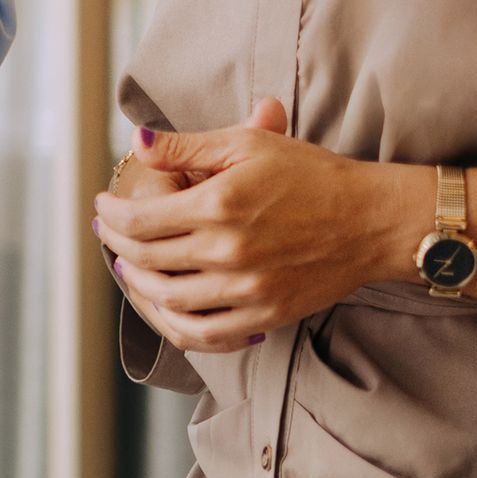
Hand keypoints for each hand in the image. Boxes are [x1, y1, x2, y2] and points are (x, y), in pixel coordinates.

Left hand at [91, 99, 432, 355]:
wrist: (371, 220)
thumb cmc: (311, 175)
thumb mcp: (247, 144)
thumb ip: (186, 147)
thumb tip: (136, 143)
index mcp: (218, 205)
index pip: (139, 220)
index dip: (112, 215)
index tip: (105, 206)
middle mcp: (227, 251)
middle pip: (147, 259)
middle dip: (117, 245)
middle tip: (111, 234)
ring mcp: (247, 289)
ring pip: (169, 300)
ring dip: (140, 284)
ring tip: (132, 267)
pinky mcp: (266, 314)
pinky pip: (206, 334)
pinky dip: (177, 324)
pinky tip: (169, 307)